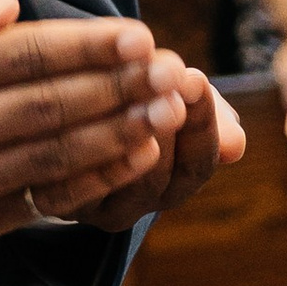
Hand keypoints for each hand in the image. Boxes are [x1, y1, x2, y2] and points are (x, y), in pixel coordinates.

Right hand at [0, 0, 213, 249]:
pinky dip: (99, 178)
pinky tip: (140, 155)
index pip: (25, 55)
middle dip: (118, 88)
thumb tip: (6, 9)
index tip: (141, 37)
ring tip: (170, 110)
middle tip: (172, 72)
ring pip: (53, 154)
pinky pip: (48, 198)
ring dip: (120, 133)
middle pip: (47, 106)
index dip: (88, 47)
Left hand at [73, 64, 246, 231]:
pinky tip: (86, 98)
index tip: (194, 79)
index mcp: (174, 184)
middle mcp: (134, 205)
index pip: (197, 164)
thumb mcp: (179, 98)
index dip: (201, 123)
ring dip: (122, 128)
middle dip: (161, 124)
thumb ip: (207, 116)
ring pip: (113, 177)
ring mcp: (92, 206)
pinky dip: (80, 139)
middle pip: (159, 178)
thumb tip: (234, 145)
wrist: (79, 94)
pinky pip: (67, 178)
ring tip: (125, 84)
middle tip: (160, 81)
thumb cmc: (142, 93)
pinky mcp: (52, 196)